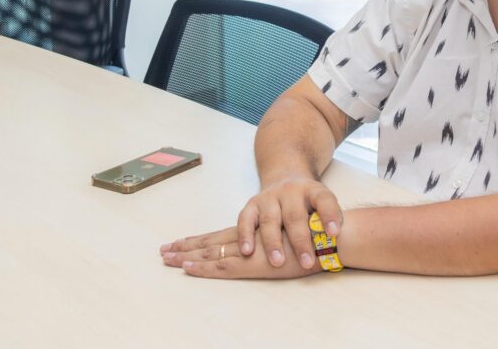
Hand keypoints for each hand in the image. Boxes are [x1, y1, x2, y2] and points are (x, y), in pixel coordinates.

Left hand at [159, 226, 319, 278]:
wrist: (333, 236)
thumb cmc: (318, 235)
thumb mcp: (293, 234)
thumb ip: (278, 239)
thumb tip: (268, 247)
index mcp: (257, 229)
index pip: (221, 234)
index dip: (200, 239)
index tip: (180, 243)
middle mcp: (251, 235)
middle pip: (212, 240)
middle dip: (187, 246)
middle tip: (163, 252)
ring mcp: (252, 249)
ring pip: (213, 251)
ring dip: (189, 256)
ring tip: (167, 259)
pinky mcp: (256, 263)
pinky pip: (225, 266)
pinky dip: (205, 268)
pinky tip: (189, 268)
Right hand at [237, 177, 342, 269]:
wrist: (286, 177)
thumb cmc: (308, 203)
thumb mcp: (321, 204)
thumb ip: (326, 220)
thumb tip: (333, 244)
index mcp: (313, 190)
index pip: (324, 200)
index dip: (330, 215)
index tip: (334, 233)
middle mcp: (291, 191)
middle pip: (295, 216)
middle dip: (301, 241)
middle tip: (307, 262)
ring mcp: (270, 197)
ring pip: (270, 220)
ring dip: (273, 243)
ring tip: (278, 262)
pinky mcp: (252, 204)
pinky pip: (246, 219)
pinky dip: (246, 235)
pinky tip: (248, 252)